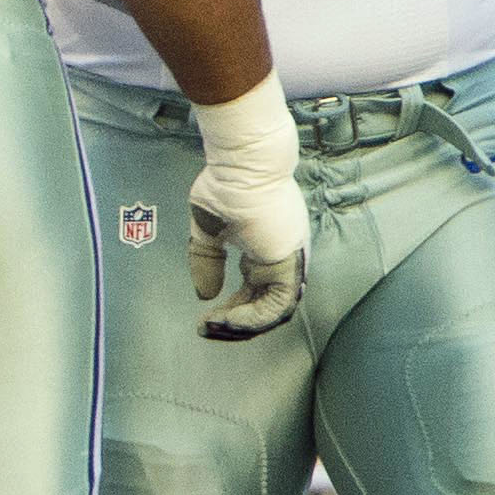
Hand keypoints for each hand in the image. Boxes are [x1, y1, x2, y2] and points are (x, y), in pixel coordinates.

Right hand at [187, 75, 306, 340]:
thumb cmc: (226, 185)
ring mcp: (290, 260)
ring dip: (245, 325)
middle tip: (208, 330)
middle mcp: (284, 257)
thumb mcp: (208, 230)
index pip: (258, 291)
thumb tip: (205, 295)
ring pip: (276, 310)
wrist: (242, 165)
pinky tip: (226, 318)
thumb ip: (207, 261)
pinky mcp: (289, 262)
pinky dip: (253, 317)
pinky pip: (278, 304)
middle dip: (238, 324)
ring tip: (214, 327)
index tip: (206, 317)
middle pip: (269, 305)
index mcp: (268, 247)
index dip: (234, 310)